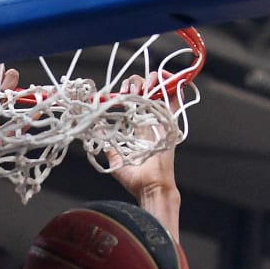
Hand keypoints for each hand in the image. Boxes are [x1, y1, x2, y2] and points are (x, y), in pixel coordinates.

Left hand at [104, 79, 177, 208]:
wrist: (151, 187)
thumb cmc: (135, 179)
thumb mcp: (115, 159)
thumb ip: (106, 144)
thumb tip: (94, 131)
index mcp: (137, 128)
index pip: (133, 101)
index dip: (126, 91)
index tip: (117, 94)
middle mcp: (150, 121)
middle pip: (145, 91)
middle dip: (135, 83)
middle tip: (128, 90)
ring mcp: (161, 120)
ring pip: (159, 89)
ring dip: (150, 81)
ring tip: (140, 87)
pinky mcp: (170, 122)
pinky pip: (175, 98)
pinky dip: (171, 84)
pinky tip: (160, 81)